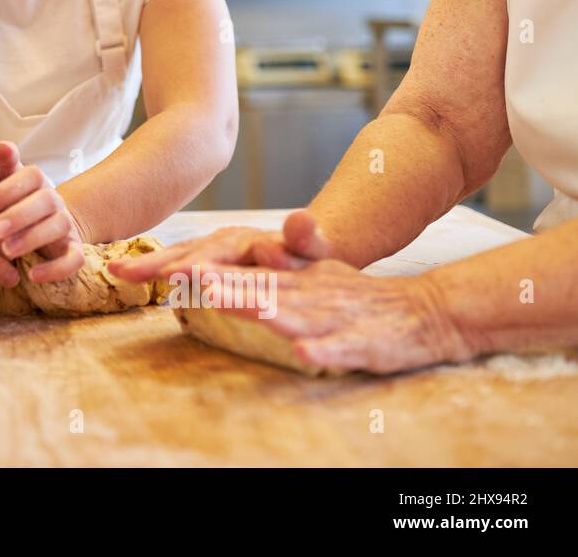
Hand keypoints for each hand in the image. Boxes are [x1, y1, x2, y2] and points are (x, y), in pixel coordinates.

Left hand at [0, 141, 84, 282]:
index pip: (31, 176)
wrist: (44, 225)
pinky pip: (74, 259)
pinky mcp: (75, 250)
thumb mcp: (7, 182)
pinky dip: (56, 269)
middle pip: (46, 201)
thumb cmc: (15, 202)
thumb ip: (3, 165)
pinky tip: (33, 276)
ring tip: (6, 251)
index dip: (9, 189)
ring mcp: (67, 226)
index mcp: (39, 182)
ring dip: (32, 238)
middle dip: (19, 215)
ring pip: (58, 227)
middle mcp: (56, 201)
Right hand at [107, 209, 332, 285]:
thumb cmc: (312, 252)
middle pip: (186, 252)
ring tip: (114, 273)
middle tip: (124, 273)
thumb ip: (305, 237)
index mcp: (247, 240)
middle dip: (156, 264)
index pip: (219, 255)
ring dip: (146, 265)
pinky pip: (175, 261)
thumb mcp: (316, 246)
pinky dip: (151, 268)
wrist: (307, 243)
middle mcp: (223, 240)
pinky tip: (126, 276)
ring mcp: (211, 247)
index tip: (179, 274)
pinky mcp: (205, 257)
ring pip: (175, 255)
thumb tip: (298, 221)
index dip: (200, 265)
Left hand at [183, 259, 476, 374]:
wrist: (427, 312)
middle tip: (193, 280)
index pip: (253, 276)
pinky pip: (342, 349)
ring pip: (296, 315)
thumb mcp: (322, 276)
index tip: (179, 269)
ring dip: (263, 310)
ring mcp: (339, 319)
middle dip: (229, 287)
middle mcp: (315, 296)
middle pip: (266, 291)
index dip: (218, 273)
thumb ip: (285, 267)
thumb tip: (248, 250)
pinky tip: (304, 355)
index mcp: (302, 281)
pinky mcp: (366, 344)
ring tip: (233, 306)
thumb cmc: (363, 298)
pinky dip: (324, 352)